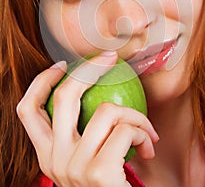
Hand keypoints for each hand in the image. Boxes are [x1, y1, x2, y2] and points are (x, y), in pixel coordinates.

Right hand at [17, 52, 158, 186]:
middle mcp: (54, 160)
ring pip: (106, 110)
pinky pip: (126, 129)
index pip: (28, 110)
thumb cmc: (111, 185)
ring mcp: (73, 166)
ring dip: (135, 114)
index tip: (62, 65)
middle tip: (109, 59)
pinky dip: (143, 131)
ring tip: (146, 130)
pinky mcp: (98, 172)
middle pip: (62, 97)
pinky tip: (148, 147)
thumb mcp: (87, 161)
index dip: (41, 81)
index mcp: (47, 155)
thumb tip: (96, 91)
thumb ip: (83, 134)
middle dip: (89, 69)